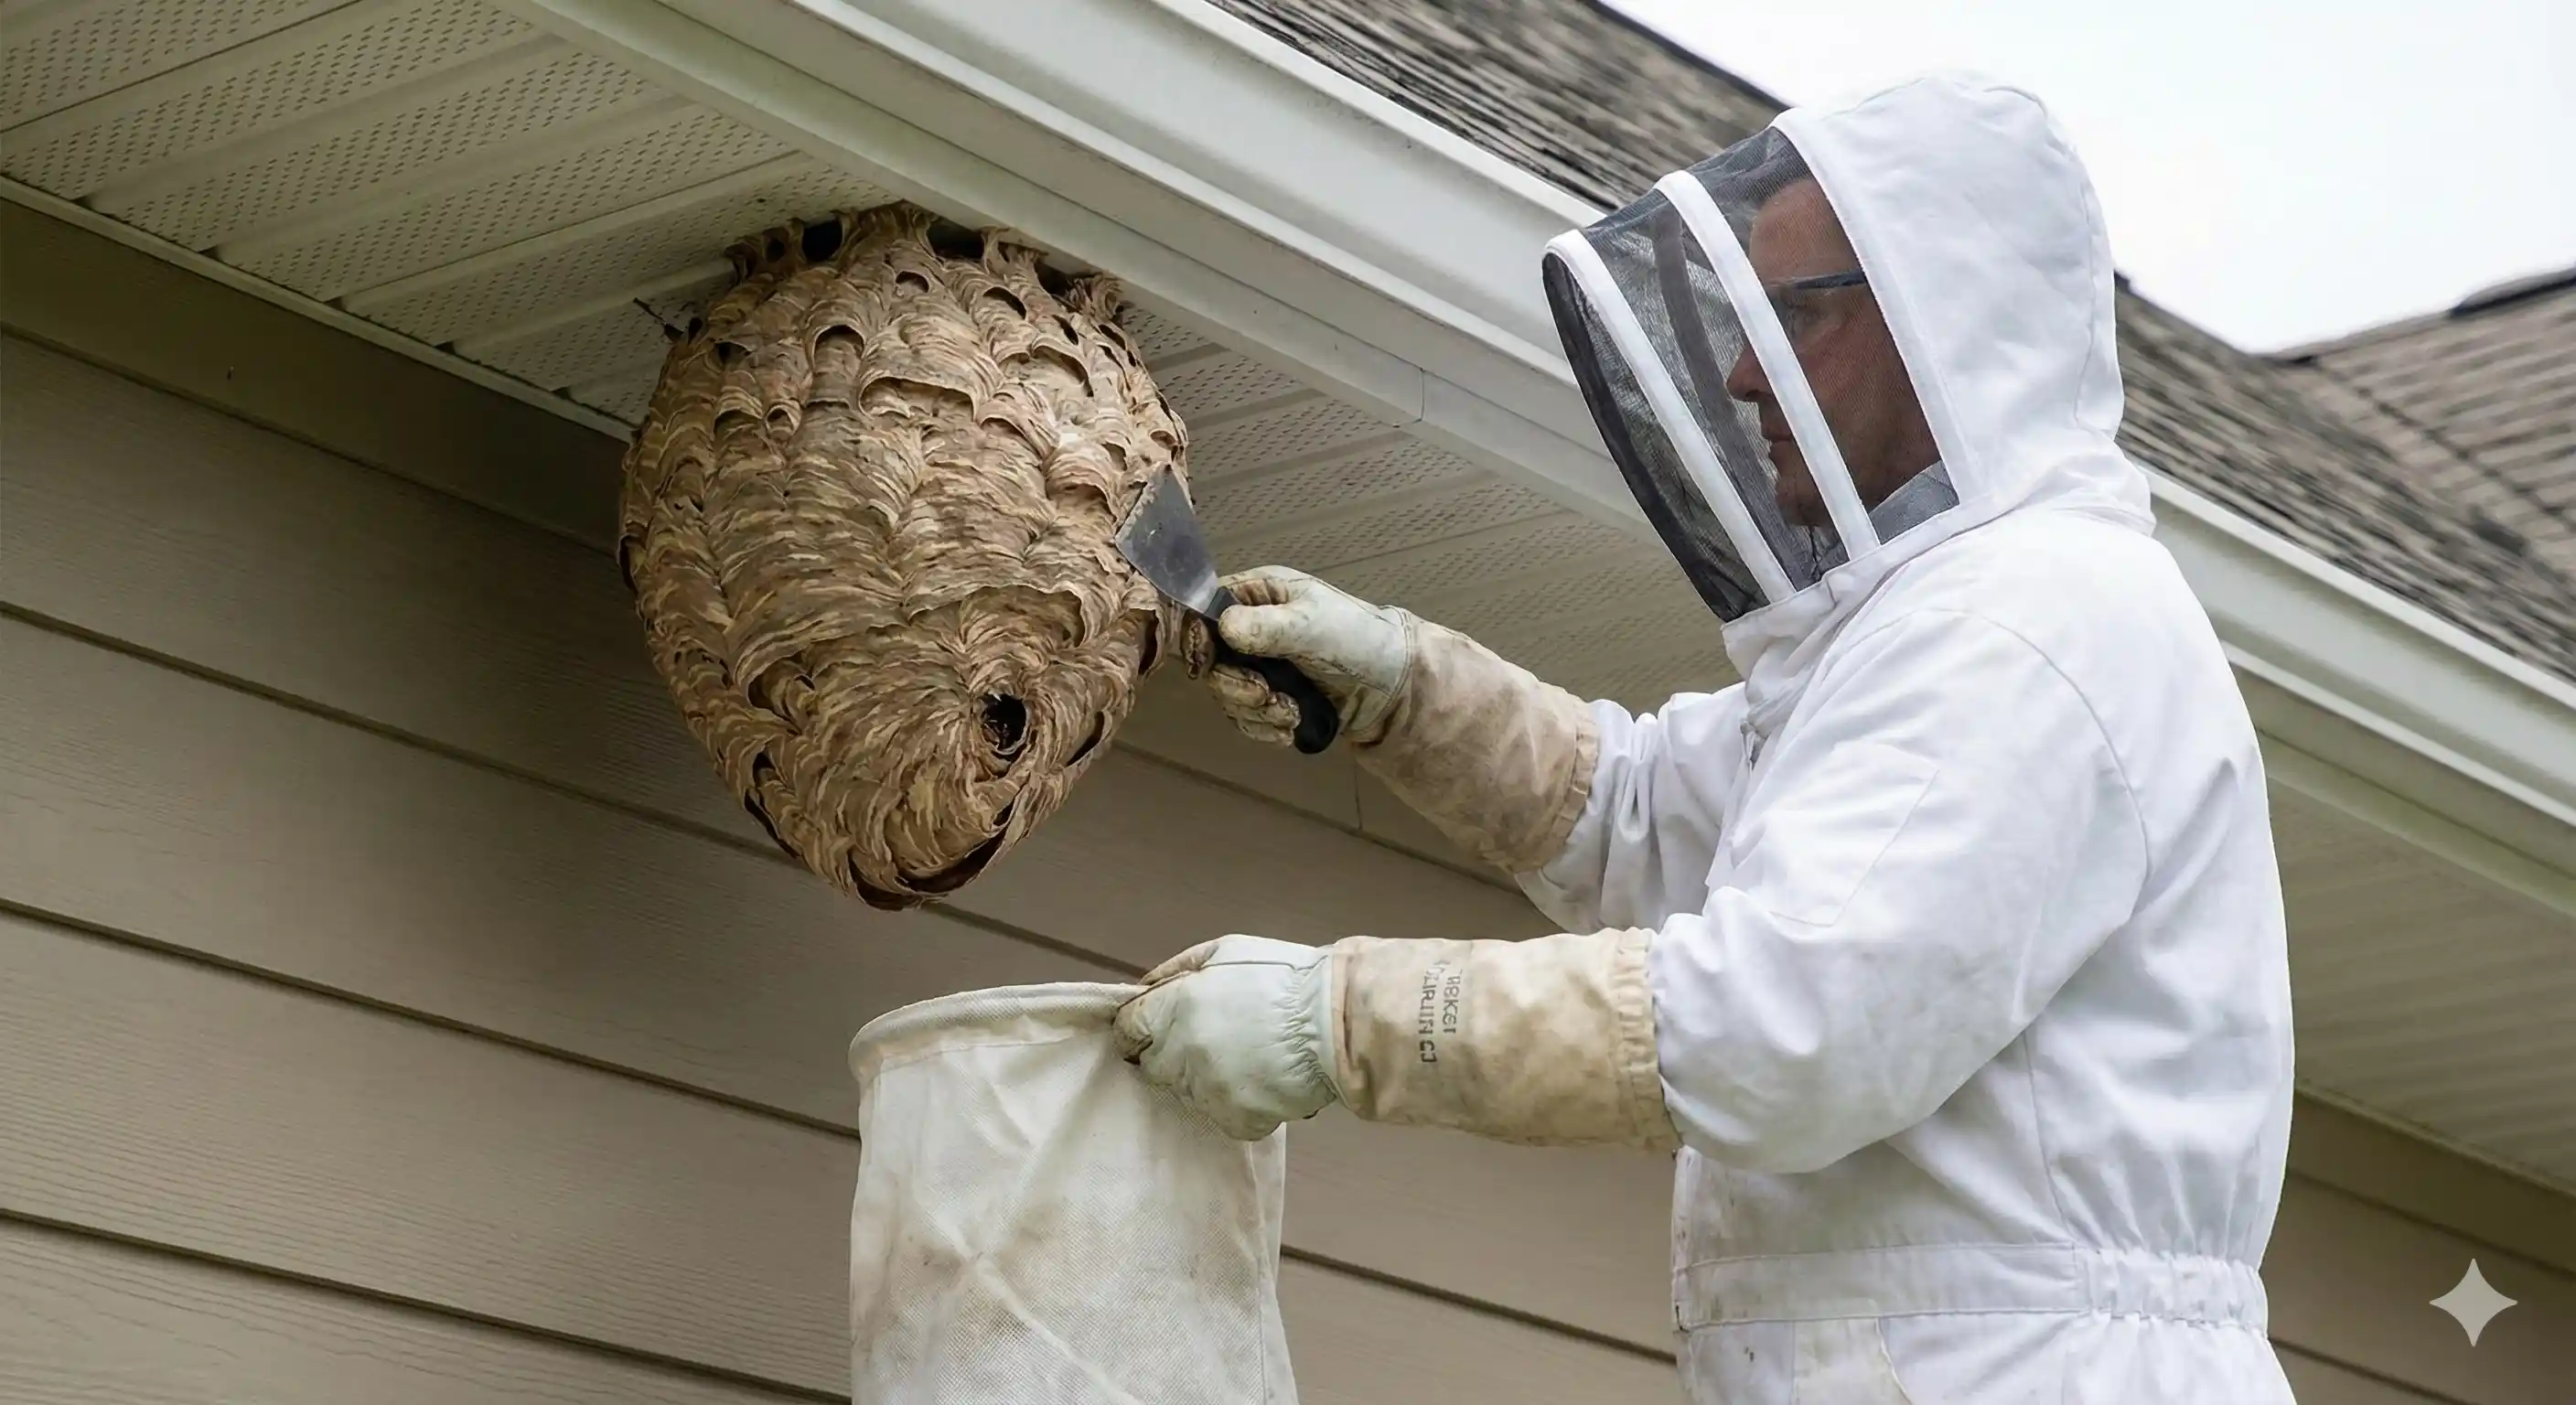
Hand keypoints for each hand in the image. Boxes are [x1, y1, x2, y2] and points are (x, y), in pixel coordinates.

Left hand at [1112, 934, 1338, 1139]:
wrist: (1338, 1021)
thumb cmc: (1285, 977)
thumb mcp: (1226, 950)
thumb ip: (1178, 969)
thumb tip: (1146, 988)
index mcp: (1176, 1007)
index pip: (1128, 1030)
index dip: (1137, 1029)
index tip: (1149, 1031)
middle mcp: (1184, 1052)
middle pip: (1154, 1065)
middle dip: (1171, 1054)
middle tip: (1208, 1042)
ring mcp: (1209, 1090)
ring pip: (1187, 1092)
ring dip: (1204, 1078)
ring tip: (1243, 1058)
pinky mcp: (1236, 1119)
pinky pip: (1221, 1116)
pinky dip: (1236, 1103)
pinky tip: (1259, 1080)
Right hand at [1187, 566, 1411, 746]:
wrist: (1396, 688)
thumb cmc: (1359, 640)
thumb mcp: (1313, 626)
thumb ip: (1267, 626)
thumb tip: (1223, 627)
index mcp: (1260, 595)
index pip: (1205, 609)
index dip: (1199, 637)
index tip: (1209, 662)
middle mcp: (1253, 628)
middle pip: (1211, 660)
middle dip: (1236, 685)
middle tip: (1265, 696)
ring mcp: (1261, 665)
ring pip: (1227, 693)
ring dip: (1253, 711)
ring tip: (1289, 714)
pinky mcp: (1272, 697)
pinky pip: (1246, 717)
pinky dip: (1262, 727)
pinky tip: (1288, 728)